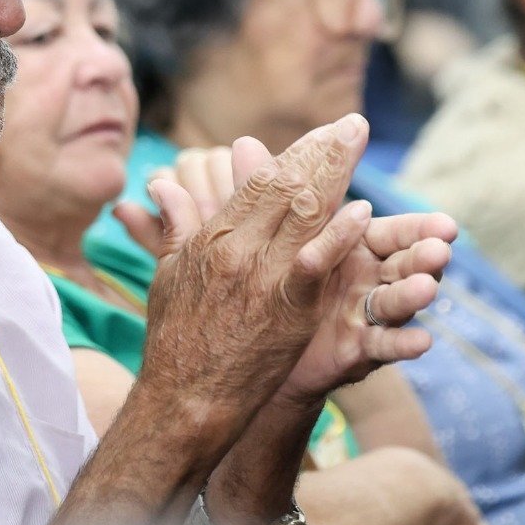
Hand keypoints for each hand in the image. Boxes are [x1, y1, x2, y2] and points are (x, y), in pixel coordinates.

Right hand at [129, 117, 370, 434]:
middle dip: (324, 151)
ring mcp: (264, 278)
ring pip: (304, 213)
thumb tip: (162, 182)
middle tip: (354, 125)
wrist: (184, 399)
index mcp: (213, 236)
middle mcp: (239, 249)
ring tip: (359, 146)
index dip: (296, 153)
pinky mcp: (286, 310)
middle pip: (288, 186)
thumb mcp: (170, 275)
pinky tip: (362, 212)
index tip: (324, 133)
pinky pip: (315, 263)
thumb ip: (176, 225)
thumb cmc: (175, 340)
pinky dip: (338, 235)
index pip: (260, 180)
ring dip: (336, 176)